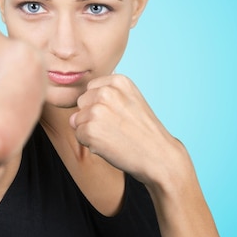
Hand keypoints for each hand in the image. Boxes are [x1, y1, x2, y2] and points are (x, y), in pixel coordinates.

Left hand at [69, 74, 189, 187]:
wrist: (159, 155)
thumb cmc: (144, 131)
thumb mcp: (131, 99)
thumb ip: (109, 93)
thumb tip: (82, 101)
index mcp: (118, 81)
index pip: (91, 89)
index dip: (100, 105)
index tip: (117, 115)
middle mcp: (106, 92)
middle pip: (82, 103)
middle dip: (92, 116)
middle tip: (116, 127)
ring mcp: (97, 111)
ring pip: (77, 120)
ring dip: (90, 131)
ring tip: (114, 136)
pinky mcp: (90, 130)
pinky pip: (79, 135)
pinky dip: (90, 144)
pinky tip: (110, 145)